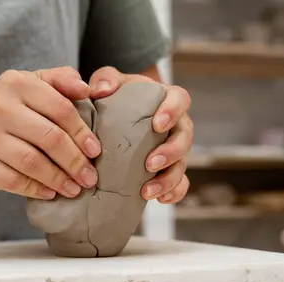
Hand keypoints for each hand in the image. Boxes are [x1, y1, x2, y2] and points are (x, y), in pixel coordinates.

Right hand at [0, 67, 101, 199]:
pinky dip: (36, 189)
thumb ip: (61, 81)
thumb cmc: (10, 113)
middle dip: (74, 161)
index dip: (82, 132)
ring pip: (32, 162)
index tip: (95, 151)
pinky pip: (13, 180)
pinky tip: (51, 193)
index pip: (60, 108)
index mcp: (15, 82)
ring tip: (75, 189)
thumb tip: (87, 89)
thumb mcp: (32, 87)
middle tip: (89, 177)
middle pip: (49, 137)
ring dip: (59, 179)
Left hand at [89, 67, 192, 203]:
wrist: (121, 114)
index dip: (173, 112)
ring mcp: (175, 150)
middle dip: (171, 152)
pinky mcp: (169, 169)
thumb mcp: (111, 81)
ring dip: (168, 179)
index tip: (158, 124)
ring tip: (147, 191)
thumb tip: (99, 90)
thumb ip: (105, 79)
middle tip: (150, 163)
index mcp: (167, 100)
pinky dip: (174, 193)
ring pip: (182, 166)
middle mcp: (177, 125)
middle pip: (185, 138)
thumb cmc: (119, 95)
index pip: (180, 100)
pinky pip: (180, 184)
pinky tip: (160, 200)